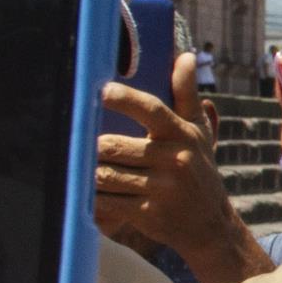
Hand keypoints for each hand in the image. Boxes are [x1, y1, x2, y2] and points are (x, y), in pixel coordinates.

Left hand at [95, 50, 271, 282]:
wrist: (211, 225)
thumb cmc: (199, 170)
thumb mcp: (198, 132)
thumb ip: (187, 95)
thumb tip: (186, 56)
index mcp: (181, 134)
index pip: (150, 110)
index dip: (123, 99)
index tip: (100, 91)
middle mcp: (173, 160)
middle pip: (113, 145)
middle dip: (89, 145)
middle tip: (71, 138)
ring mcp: (160, 189)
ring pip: (105, 174)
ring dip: (85, 171)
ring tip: (72, 164)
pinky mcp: (147, 214)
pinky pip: (107, 202)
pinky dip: (90, 197)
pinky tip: (81, 191)